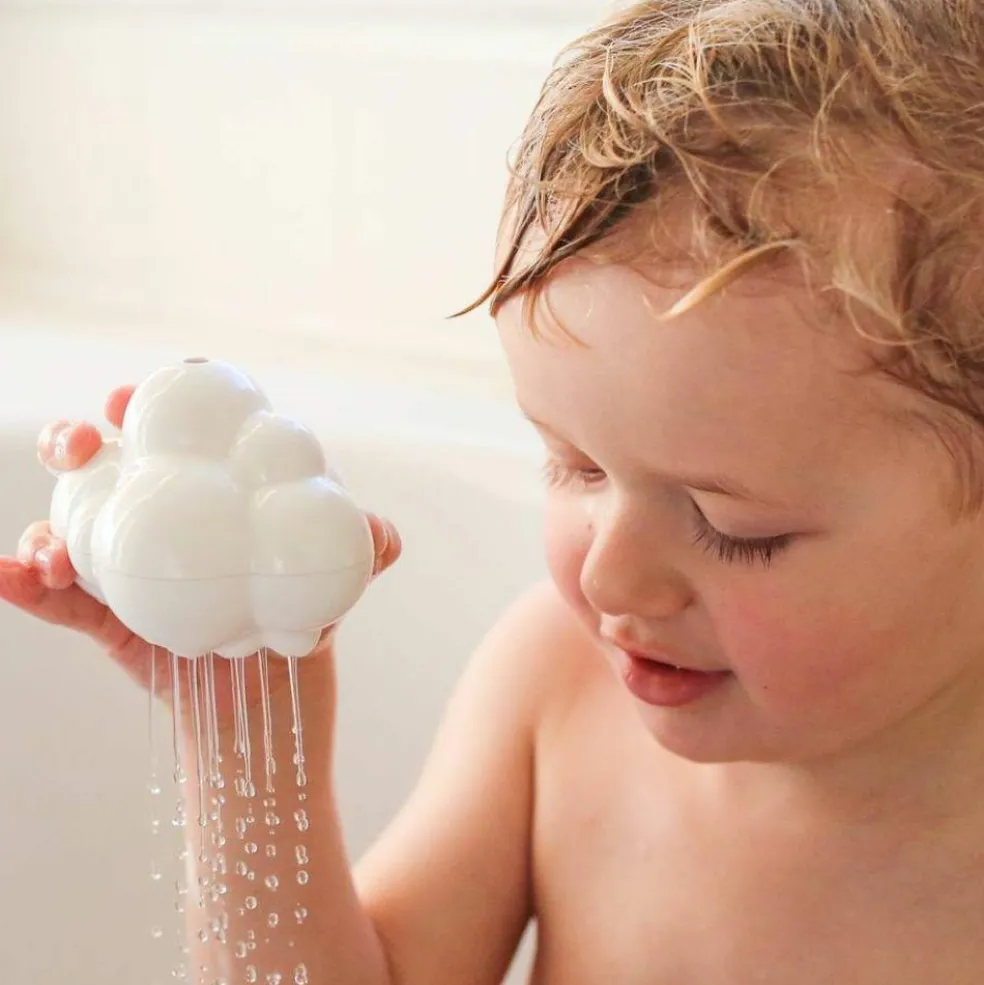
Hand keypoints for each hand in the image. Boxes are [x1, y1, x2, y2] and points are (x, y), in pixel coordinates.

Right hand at [0, 385, 400, 704]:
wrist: (271, 693)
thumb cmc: (298, 615)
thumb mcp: (333, 575)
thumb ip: (362, 549)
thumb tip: (384, 537)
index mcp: (207, 493)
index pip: (178, 431)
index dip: (160, 398)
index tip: (150, 389)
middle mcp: (159, 518)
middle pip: (104, 462)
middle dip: (79, 438)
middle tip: (87, 441)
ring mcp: (126, 566)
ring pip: (69, 525)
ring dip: (48, 523)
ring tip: (54, 548)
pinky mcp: (106, 618)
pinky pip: (60, 602)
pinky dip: (29, 587)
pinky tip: (10, 577)